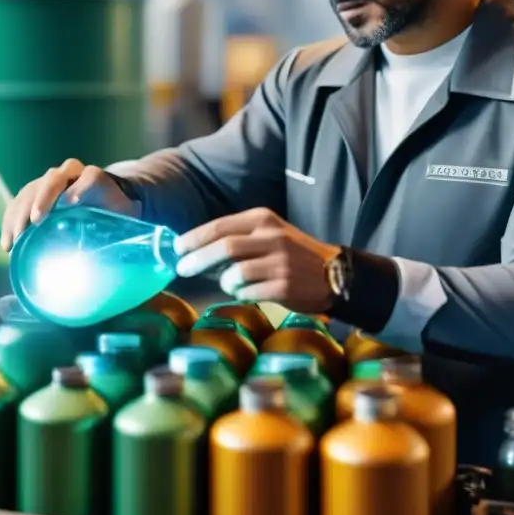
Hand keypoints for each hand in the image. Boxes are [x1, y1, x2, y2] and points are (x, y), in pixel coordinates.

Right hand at [0, 158, 139, 250]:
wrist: (101, 200)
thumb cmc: (115, 214)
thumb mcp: (125, 220)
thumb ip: (127, 232)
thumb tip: (132, 257)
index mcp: (97, 179)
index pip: (90, 177)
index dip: (80, 188)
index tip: (70, 204)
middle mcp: (71, 173)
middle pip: (54, 178)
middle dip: (43, 198)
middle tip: (35, 221)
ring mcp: (49, 181)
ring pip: (31, 189)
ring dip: (19, 213)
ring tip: (14, 240)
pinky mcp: (34, 192)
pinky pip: (18, 202)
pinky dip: (10, 221)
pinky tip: (7, 244)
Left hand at [174, 208, 340, 312]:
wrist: (335, 273)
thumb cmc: (293, 254)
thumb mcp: (268, 235)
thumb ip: (238, 239)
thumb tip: (197, 252)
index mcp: (263, 220)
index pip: (219, 227)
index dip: (194, 238)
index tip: (177, 249)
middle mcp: (271, 237)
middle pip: (223, 247)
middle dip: (196, 259)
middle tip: (183, 269)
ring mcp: (280, 262)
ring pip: (234, 272)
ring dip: (224, 281)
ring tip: (228, 284)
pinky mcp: (285, 285)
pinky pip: (249, 292)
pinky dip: (240, 294)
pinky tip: (245, 293)